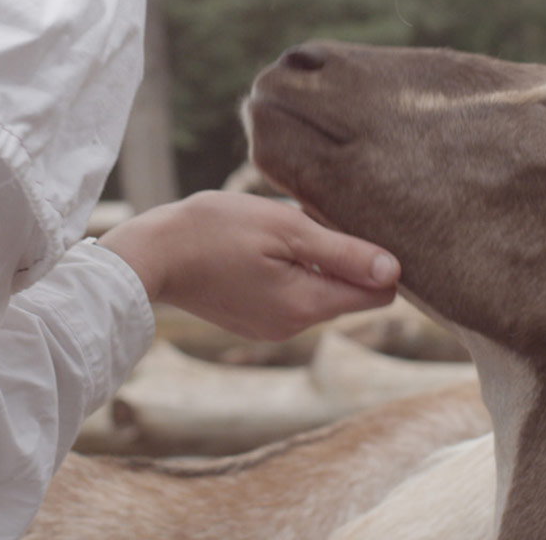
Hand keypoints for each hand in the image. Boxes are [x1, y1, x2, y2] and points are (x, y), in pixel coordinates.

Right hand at [97, 190, 400, 341]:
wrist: (150, 254)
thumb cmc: (215, 231)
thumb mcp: (285, 228)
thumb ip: (343, 253)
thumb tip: (395, 272)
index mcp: (307, 305)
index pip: (378, 294)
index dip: (378, 259)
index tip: (355, 226)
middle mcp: (294, 327)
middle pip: (349, 293)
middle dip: (342, 257)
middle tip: (310, 218)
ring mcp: (271, 328)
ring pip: (319, 293)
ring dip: (313, 262)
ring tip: (278, 230)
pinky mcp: (253, 321)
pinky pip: (291, 296)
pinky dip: (288, 271)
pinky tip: (260, 247)